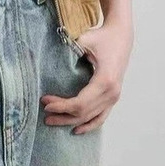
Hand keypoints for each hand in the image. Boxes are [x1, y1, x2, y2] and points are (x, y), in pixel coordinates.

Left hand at [40, 19, 133, 133]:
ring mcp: (114, 97)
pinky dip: (89, 125)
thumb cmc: (101, 37)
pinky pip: (101, 117)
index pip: (79, 103)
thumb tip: (48, 61)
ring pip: (90, 117)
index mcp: (105, 81)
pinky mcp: (113, 97)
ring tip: (52, 120)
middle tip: (44, 113)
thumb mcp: (84, 40)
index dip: (61, 106)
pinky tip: (76, 130)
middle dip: (62, 114)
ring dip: (70, 121)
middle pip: (83, 113)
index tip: (45, 102)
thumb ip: (69, 51)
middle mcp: (111, 93)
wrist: (120, 35)